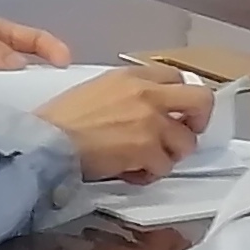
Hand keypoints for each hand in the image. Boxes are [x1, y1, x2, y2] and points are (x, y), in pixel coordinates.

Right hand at [39, 71, 208, 180]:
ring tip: (147, 161)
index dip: (180, 98)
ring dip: (169, 155)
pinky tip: (131, 172)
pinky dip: (149, 174)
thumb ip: (127, 94)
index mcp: (133, 75)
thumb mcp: (97, 89)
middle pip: (201, 100)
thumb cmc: (62, 119)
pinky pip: (164, 167)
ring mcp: (151, 122)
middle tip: (183, 135)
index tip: (174, 112)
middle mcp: (148, 94)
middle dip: (198, 121)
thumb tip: (145, 109)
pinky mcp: (147, 149)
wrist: (48, 141)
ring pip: (186, 142)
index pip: (177, 76)